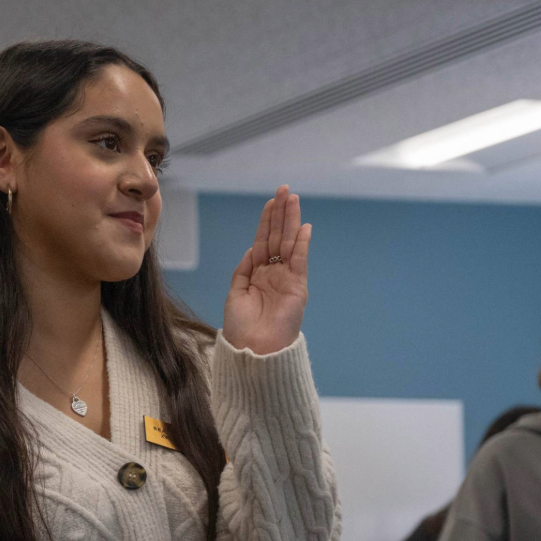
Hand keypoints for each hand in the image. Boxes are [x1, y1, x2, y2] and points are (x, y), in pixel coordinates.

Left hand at [222, 186, 311, 355]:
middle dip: (281, 213)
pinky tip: (303, 227)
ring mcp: (287, 279)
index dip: (267, 221)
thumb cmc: (241, 327)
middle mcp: (274, 273)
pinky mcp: (298, 287)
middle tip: (285, 190)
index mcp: (258, 274)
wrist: (253, 350)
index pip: (264, 241)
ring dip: (292, 220)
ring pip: (290, 243)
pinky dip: (302, 243)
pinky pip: (300, 261)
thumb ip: (244, 270)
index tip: (270, 201)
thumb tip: (252, 248)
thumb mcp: (236, 293)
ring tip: (293, 199)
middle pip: (279, 237)